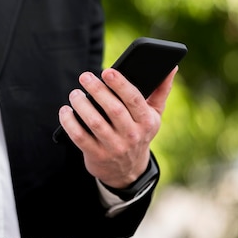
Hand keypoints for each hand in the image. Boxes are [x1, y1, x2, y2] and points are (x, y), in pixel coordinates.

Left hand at [58, 67, 177, 188]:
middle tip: (85, 77)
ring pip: (94, 122)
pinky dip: (69, 122)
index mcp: (146, 121)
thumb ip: (161, 90)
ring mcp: (114, 147)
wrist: (128, 170)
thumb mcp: (154, 115)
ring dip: (81, 105)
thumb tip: (172, 66)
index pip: (134, 99)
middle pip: (113, 109)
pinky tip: (66, 111)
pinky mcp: (96, 156)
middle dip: (97, 90)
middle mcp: (132, 135)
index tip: (107, 71)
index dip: (120, 84)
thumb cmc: (139, 132)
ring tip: (75, 93)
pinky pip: (79, 137)